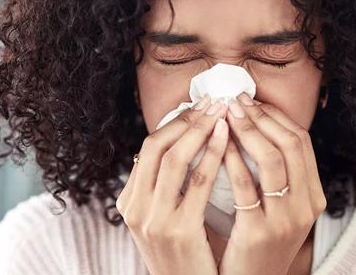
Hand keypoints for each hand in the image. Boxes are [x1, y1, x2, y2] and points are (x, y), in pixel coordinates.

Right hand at [116, 95, 228, 274]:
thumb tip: (178, 145)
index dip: (174, 123)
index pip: (148, 148)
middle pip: (156, 146)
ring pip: (174, 159)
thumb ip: (162, 187)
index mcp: (129, 202)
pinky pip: (198, 183)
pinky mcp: (179, 230)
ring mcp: (154, 220)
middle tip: (211, 101)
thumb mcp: (160, 219)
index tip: (197, 107)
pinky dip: (212, 156)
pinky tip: (226, 138)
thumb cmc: (180, 254)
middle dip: (186, 119)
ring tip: (220, 112)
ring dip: (199, 130)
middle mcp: (135, 208)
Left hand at [218, 92, 326, 274]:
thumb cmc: (260, 240)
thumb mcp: (280, 207)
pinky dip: (232, 160)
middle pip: (290, 144)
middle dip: (261, 117)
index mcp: (314, 195)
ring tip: (225, 115)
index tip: (251, 100)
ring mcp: (286, 220)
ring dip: (247, 131)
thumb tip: (252, 127)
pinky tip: (217, 146)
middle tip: (235, 101)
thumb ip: (275, 174)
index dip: (275, 116)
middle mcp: (307, 206)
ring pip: (272, 160)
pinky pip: (246, 186)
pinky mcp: (259, 233)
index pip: (301, 141)